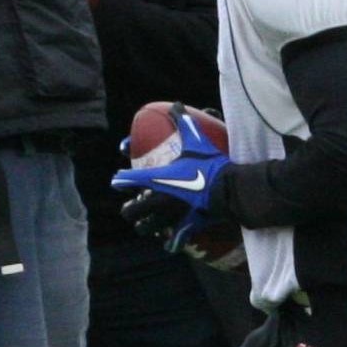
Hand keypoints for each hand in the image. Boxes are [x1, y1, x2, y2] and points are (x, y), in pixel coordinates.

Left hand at [112, 114, 226, 233]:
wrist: (229, 189)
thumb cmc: (210, 164)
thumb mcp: (196, 140)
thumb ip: (183, 122)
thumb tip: (176, 102)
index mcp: (156, 179)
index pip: (125, 181)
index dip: (119, 180)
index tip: (117, 180)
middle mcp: (157, 200)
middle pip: (130, 211)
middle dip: (130, 209)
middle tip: (132, 207)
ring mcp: (169, 217)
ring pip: (146, 229)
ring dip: (144, 226)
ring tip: (146, 224)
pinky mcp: (185, 228)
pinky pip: (172, 242)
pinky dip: (170, 244)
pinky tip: (169, 244)